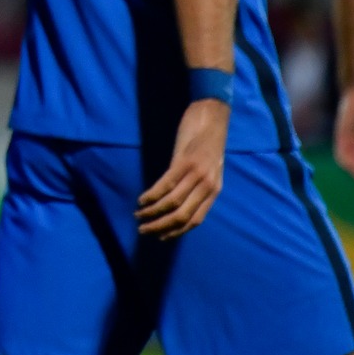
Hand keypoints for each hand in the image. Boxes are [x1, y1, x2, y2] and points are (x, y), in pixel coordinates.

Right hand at [137, 98, 228, 238]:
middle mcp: (208, 186)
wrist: (212, 117)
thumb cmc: (207, 142)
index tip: (160, 237)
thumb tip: (181, 202)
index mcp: (214, 190)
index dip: (176, 231)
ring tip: (139, 215)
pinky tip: (142, 199)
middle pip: (182, 215)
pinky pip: (165, 184)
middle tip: (144, 230)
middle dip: (161, 226)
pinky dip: (152, 195)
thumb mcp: (208, 168)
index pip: (195, 220)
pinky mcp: (184, 162)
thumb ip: (198, 185)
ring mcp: (196, 174)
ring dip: (153, 212)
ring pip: (172, 202)